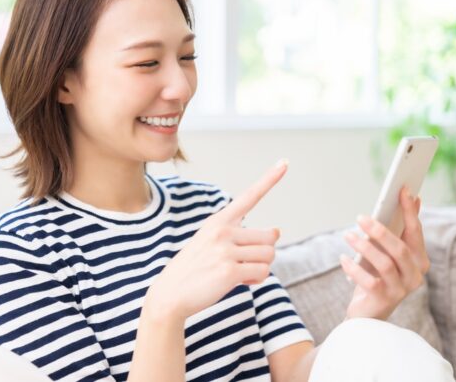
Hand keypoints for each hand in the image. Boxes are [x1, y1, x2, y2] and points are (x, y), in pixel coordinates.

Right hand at [146, 159, 287, 320]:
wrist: (170, 294)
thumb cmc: (195, 269)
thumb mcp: (212, 243)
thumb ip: (242, 235)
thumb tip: (277, 231)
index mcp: (218, 220)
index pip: (249, 196)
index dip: (269, 179)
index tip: (285, 162)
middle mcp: (222, 230)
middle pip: (269, 237)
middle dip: (264, 252)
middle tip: (245, 262)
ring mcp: (225, 250)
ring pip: (269, 255)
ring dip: (260, 268)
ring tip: (241, 273)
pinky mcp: (229, 271)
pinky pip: (261, 272)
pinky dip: (256, 280)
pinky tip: (240, 282)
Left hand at [339, 186, 430, 320]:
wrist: (368, 311)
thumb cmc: (378, 274)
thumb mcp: (389, 251)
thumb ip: (401, 228)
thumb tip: (413, 197)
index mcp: (420, 261)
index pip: (415, 232)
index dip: (410, 211)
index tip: (403, 190)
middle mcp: (415, 276)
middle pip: (400, 249)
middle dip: (380, 231)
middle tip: (360, 217)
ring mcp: (401, 290)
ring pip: (385, 264)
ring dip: (364, 247)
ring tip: (347, 235)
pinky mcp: (384, 300)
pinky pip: (369, 281)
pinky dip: (354, 268)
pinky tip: (343, 258)